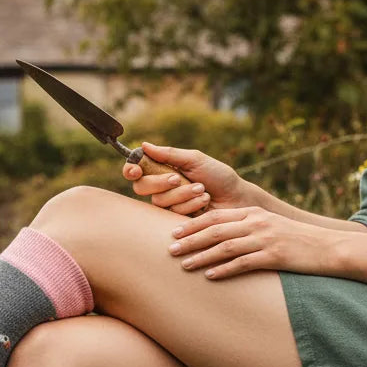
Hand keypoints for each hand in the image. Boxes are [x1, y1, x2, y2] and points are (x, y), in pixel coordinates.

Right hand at [122, 143, 250, 213]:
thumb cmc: (218, 177)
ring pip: (160, 201)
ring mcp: (168, 206)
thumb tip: (144, 145)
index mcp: (163, 171)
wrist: (236, 199)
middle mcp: (162, 189)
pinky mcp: (175, 221)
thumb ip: (169, 154)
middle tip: (178, 179)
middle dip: (160, 182)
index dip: (130, 170)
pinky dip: (191, 205)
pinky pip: (172, 212)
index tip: (135, 170)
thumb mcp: (195, 160)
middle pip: (142, 187)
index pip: (137, 171)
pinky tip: (204, 202)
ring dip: (183, 193)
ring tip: (202, 190)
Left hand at [167, 206, 331, 279]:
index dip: (192, 224)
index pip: (216, 215)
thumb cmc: (295, 241)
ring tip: (184, 264)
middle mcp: (257, 223)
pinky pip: (243, 263)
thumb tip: (218, 238)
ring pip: (225, 246)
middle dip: (190, 240)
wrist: (329, 248)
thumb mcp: (269, 227)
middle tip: (169, 249)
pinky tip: (209, 276)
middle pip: (216, 230)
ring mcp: (266, 239)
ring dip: (202, 256)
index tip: (172, 232)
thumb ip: (245, 228)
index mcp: (254, 213)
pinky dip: (224, 269)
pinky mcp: (274, 256)